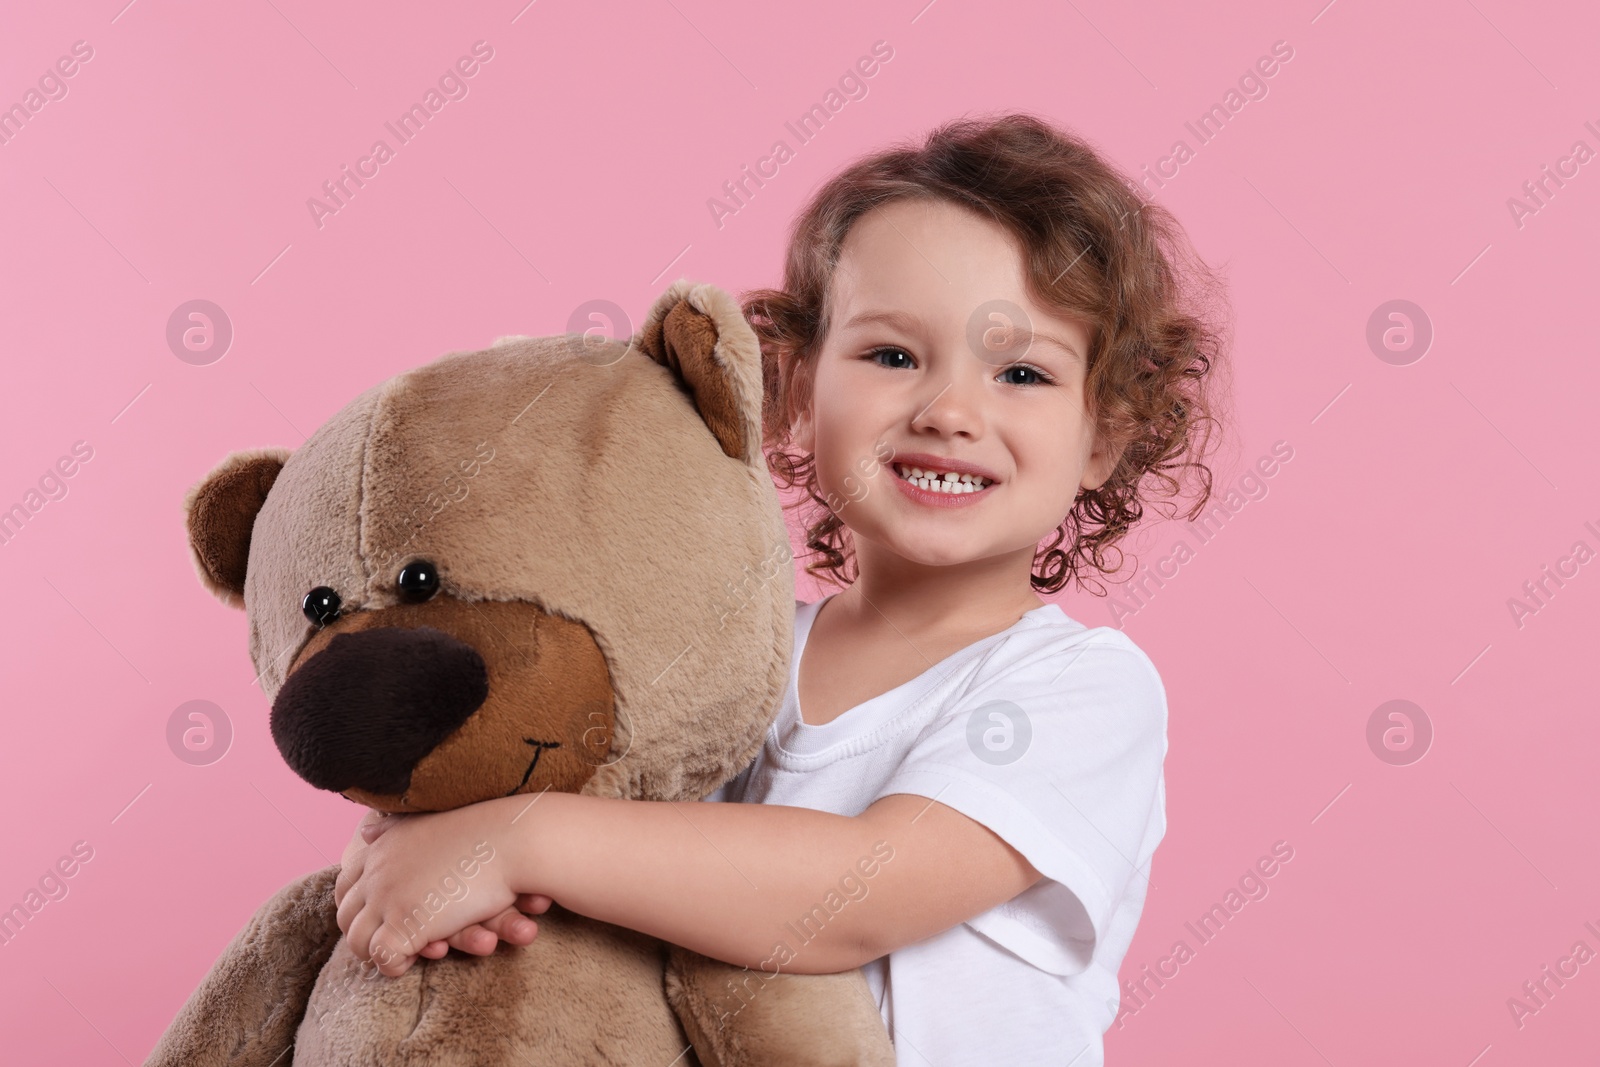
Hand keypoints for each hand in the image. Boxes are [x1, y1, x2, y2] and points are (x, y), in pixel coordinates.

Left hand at [334, 806, 550, 975]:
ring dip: (374, 954)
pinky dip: (393, 967)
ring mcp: (388, 900)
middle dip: (360, 934)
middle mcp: (376, 874)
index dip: (356, 906)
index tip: (373, 916)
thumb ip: (395, 829)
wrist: (512, 839)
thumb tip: (367, 830)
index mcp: (381, 850)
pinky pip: (383, 958)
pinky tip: (411, 962)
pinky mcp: (406, 925)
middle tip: (381, 944)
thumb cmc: (482, 830)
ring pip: (358, 942)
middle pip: (346, 915)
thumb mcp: (427, 822)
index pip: (346, 885)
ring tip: (397, 957)